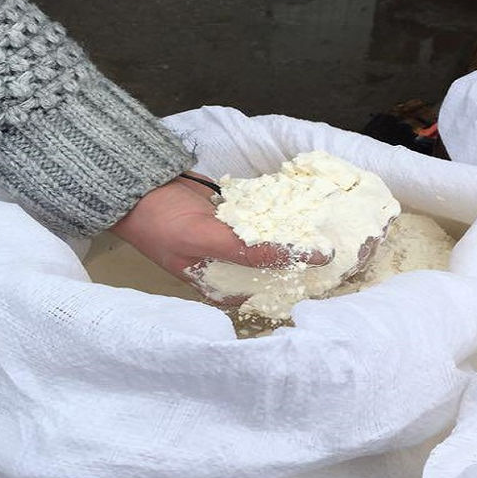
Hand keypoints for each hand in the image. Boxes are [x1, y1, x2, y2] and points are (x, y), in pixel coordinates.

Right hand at [111, 175, 328, 286]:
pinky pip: (265, 216)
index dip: (301, 281)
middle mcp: (232, 269)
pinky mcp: (236, 217)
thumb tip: (300, 258)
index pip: (271, 291)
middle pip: (277, 265)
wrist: (138, 186)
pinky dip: (281, 209)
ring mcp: (235, 241)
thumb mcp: (207, 241)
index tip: (330, 268)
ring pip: (274, 239)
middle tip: (338, 243)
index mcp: (222, 288)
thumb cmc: (162, 222)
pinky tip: (303, 202)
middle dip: (302, 254)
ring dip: (296, 229)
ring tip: (327, 221)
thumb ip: (250, 251)